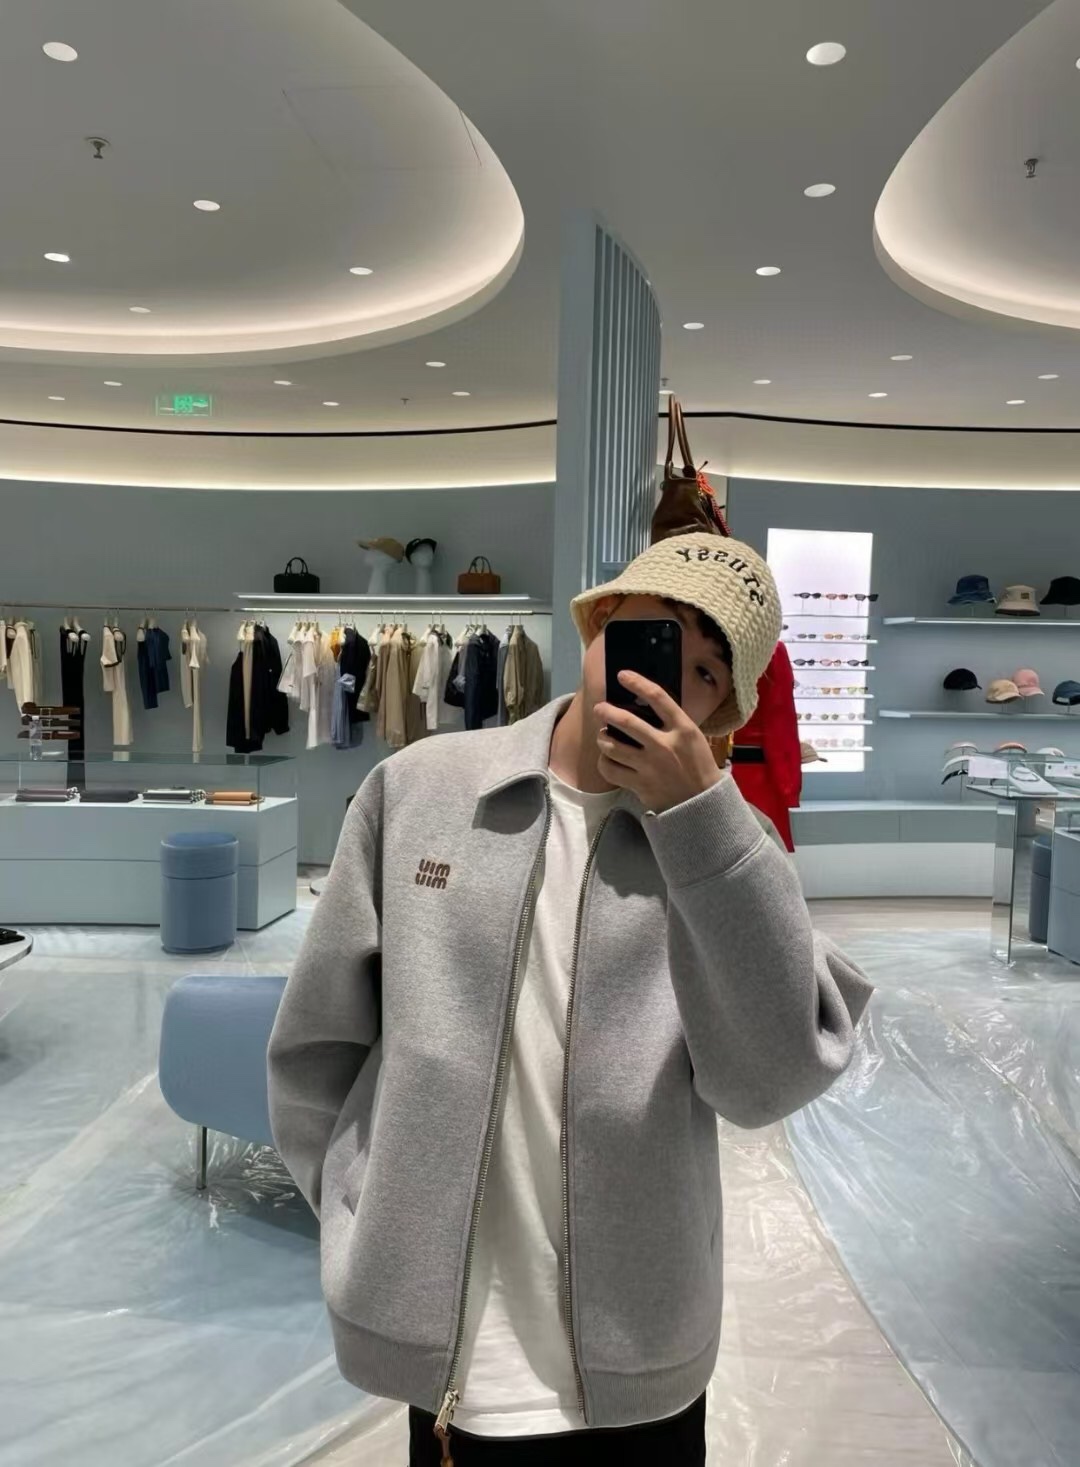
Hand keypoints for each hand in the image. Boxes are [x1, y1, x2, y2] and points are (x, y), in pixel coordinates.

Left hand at [594, 671, 722, 813]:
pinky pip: (610, 770)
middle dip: (607, 712)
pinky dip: (605, 762)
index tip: (623, 675)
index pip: (658, 698)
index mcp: (683, 729)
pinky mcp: (640, 785)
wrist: (702, 803)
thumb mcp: (693, 738)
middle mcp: (665, 745)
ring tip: (603, 737)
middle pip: (626, 722)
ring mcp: (650, 766)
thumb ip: (671, 723)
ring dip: (602, 738)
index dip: (638, 682)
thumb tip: (642, 704)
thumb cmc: (697, 765)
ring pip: (612, 746)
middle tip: (599, 708)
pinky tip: (608, 759)